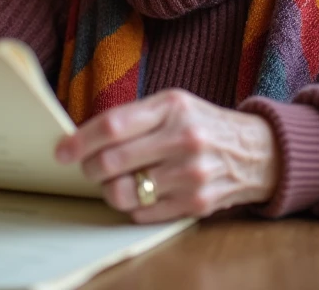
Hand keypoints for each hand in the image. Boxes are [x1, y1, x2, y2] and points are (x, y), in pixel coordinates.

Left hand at [55, 89, 278, 222]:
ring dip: (110, 190)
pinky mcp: (197, 204)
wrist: (257, 152)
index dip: (80, 141)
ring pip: (125, 193)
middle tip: (88, 168)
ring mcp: (191, 174)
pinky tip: (143, 192)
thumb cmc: (202, 125)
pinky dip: (134, 207)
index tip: (61, 151)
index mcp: (172, 107)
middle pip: (113, 162)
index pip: (113, 125)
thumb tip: (82, 137)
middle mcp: (183, 139)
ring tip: (116, 182)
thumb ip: (133, 116)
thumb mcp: (174, 104)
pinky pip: (144, 214)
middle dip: (90, 169)